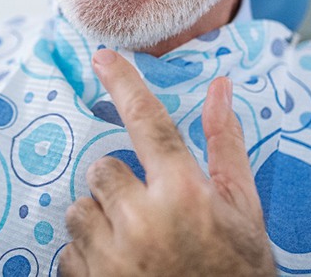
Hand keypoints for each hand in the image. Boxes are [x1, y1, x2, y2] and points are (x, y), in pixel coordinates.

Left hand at [60, 49, 274, 276]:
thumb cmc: (236, 274)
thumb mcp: (242, 212)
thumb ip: (225, 145)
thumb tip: (220, 88)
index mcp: (184, 195)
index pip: (149, 122)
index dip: (124, 83)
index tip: (102, 57)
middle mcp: (143, 221)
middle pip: (101, 170)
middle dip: (119, 186)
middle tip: (146, 214)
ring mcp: (111, 257)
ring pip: (79, 209)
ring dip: (100, 223)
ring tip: (134, 249)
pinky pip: (68, 251)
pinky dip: (88, 259)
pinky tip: (120, 273)